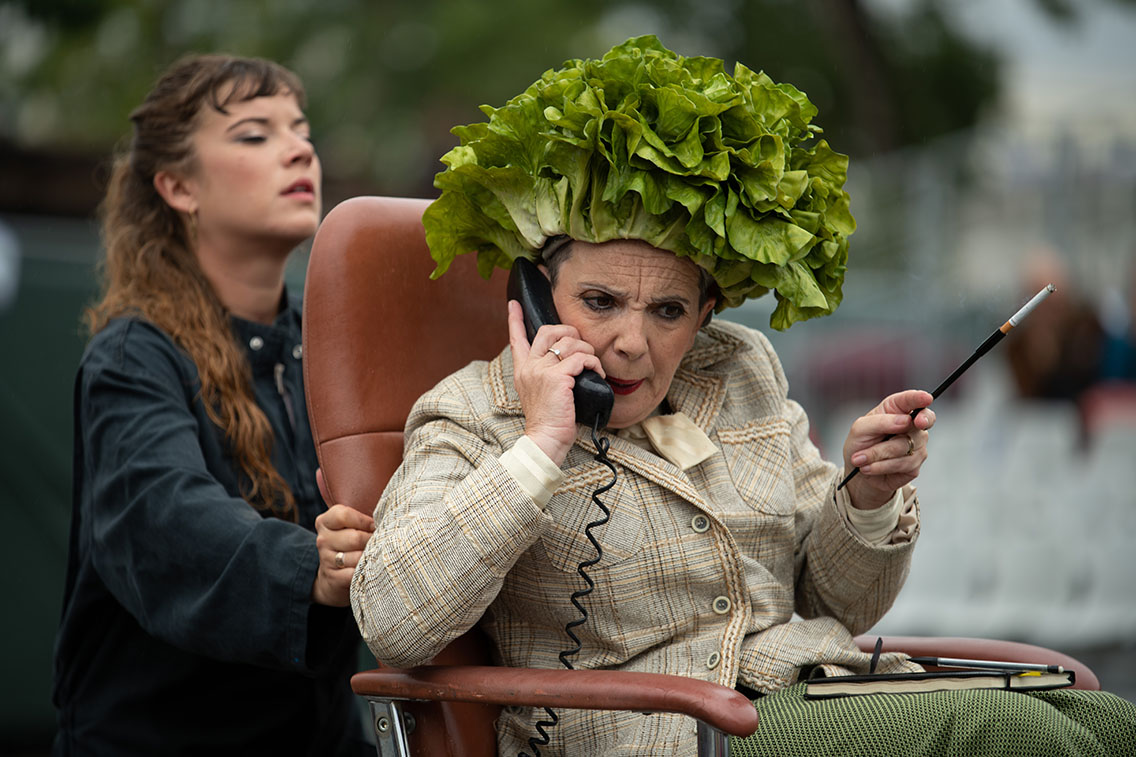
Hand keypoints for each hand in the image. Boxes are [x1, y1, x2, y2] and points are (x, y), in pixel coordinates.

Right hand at [311, 469, 375, 606]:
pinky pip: (356, 574)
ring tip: (379, 554)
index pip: (343, 514)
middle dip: (373, 540)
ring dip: (372, 556)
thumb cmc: (347, 541)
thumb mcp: (344, 520)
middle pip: (355, 537)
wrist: (332, 577)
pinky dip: (367, 572)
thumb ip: (339, 495)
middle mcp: (322, 540)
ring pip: (357, 556)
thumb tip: (320, 470)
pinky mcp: (334, 579)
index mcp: (325, 521)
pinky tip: (372, 569)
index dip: (364, 520)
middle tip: (383, 541)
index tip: (376, 524)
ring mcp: (326, 560)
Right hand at [507, 299, 604, 465]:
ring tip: (593, 366)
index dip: (515, 319)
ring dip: (588, 351)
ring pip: (570, 343)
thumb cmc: (548, 421)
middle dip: (570, 332)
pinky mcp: (558, 378)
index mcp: (522, 370)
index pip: (516, 338)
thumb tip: (568, 363)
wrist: (545, 439)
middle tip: (581, 346)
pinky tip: (597, 373)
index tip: (514, 304)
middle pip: (548, 331)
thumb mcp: (540, 394)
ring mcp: (542, 370)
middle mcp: (529, 366)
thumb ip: (546, 376)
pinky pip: (582, 359)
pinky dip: (594, 364)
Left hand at [842, 389, 934, 509]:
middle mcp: (911, 426)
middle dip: (905, 428)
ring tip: (861, 459)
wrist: (857, 473)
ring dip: (877, 454)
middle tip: (913, 425)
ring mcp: (916, 446)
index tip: (926, 398)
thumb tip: (905, 421)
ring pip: (904, 447)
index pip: (912, 400)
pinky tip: (869, 468)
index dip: (920, 398)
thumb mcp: (860, 429)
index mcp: (896, 410)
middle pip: (915, 425)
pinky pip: (902, 464)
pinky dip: (881, 466)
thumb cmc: (860, 444)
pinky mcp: (915, 465)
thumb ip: (880, 422)